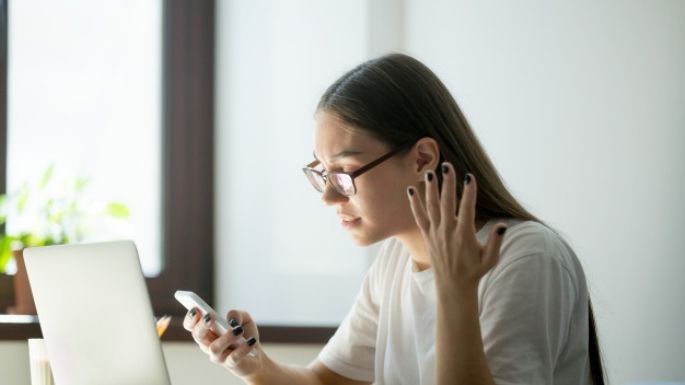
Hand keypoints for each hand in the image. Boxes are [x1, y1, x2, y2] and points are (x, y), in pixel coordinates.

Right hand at [183, 308, 261, 376]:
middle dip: (202, 325)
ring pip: (214, 348)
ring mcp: (218, 356)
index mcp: (208, 331)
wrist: (256, 357)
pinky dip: (243, 349)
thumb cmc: (245, 335)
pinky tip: (251, 341)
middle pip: (198, 336)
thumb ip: (237, 314)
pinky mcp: (230, 365)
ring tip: (238, 330)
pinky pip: (233, 358)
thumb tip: (230, 320)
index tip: (196, 309)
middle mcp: (208, 344)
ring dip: (225, 338)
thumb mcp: (244, 319)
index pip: (191, 326)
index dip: (190, 318)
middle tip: (210, 316)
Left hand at [407, 162, 506, 294]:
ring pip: (432, 207)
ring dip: (430, 189)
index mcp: (465, 235)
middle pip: (447, 203)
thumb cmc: (475, 270)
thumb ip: (496, 242)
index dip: (469, 192)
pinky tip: (410, 189)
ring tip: (429, 172)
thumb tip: (502, 225)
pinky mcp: (427, 236)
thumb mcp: (490, 259)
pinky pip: (419, 217)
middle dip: (447, 183)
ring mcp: (436, 233)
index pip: (467, 209)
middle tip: (447, 166)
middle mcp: (448, 232)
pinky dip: (414, 203)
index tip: (469, 176)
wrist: (453, 286)